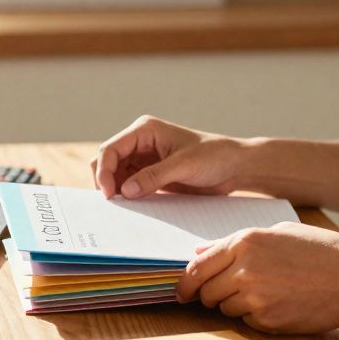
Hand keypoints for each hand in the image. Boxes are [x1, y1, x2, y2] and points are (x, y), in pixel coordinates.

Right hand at [91, 115, 249, 198]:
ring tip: (121, 208)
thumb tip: (125, 191)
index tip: (109, 194)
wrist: (234, 167)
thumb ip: (153, 177)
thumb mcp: (184, 166)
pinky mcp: (150, 175)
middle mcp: (140, 143)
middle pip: (108, 161)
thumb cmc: (214, 156)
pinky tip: (131, 207)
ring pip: (116, 175)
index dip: (104, 171)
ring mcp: (144, 159)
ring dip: (115, 190)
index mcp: (145, 130)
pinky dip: (126, 196)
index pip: (111, 149)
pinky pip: (129, 185)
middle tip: (113, 204)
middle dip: (106, 180)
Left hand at [175, 221, 338, 333]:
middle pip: (206, 292)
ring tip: (265, 293)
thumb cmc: (321, 251)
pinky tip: (279, 304)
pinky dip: (255, 316)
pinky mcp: (268, 321)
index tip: (183, 292)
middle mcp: (245, 269)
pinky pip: (246, 322)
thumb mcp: (279, 233)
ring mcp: (255, 298)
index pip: (197, 268)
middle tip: (225, 294)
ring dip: (234, 305)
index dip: (185, 283)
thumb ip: (235, 242)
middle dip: (210, 295)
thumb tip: (200, 253)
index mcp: (245, 242)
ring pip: (224, 308)